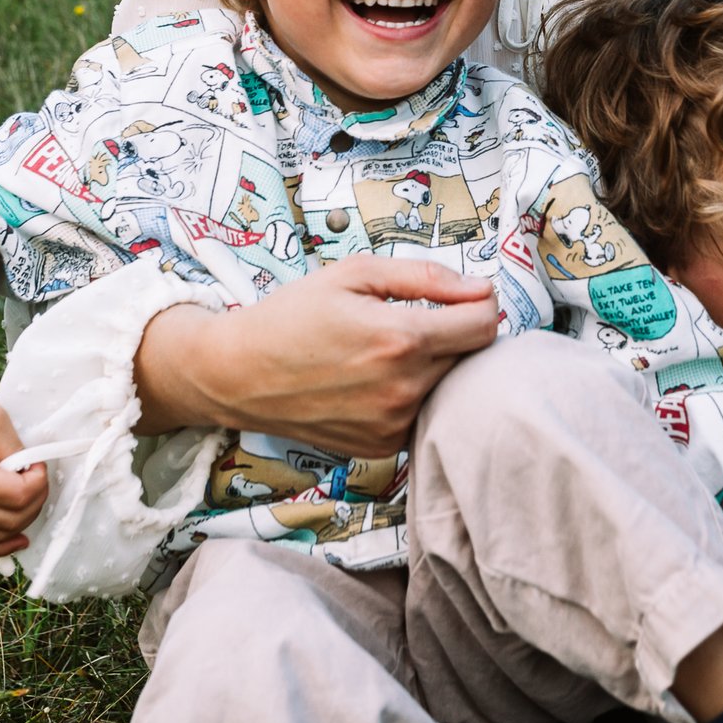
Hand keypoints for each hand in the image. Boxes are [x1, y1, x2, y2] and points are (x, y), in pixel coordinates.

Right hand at [0, 300, 47, 556]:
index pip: (19, 496)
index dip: (39, 481)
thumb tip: (32, 475)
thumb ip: (16, 450)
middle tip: (36, 475)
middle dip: (35, 500)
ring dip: (22, 521)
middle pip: (12, 521)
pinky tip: (19, 538)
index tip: (38, 461)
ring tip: (29, 496)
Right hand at [136, 253, 499, 450]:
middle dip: (458, 334)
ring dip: (437, 367)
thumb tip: (480, 288)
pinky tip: (379, 381)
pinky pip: (422, 415)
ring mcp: (393, 425)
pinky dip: (414, 396)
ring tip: (394, 351)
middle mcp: (403, 390)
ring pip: (449, 388)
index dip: (481, 303)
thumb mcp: (353, 274)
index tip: (465, 296)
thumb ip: (425, 276)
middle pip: (472, 358)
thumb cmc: (292, 315)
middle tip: (422, 320)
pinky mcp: (382, 448)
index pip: (484, 325)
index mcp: (400, 339)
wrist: (237, 375)